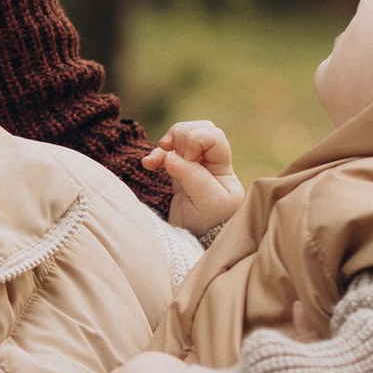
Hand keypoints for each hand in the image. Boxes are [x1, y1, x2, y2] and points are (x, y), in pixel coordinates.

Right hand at [140, 117, 243, 233]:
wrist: (195, 243)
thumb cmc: (208, 225)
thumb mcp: (207, 201)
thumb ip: (192, 176)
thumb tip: (170, 155)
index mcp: (224, 169)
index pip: (214, 136)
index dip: (197, 140)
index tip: (188, 159)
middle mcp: (211, 164)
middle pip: (199, 130)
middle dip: (181, 135)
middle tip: (172, 152)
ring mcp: (194, 167)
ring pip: (183, 137)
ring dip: (168, 142)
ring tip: (157, 159)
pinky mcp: (178, 174)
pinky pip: (167, 153)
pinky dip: (156, 154)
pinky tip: (149, 164)